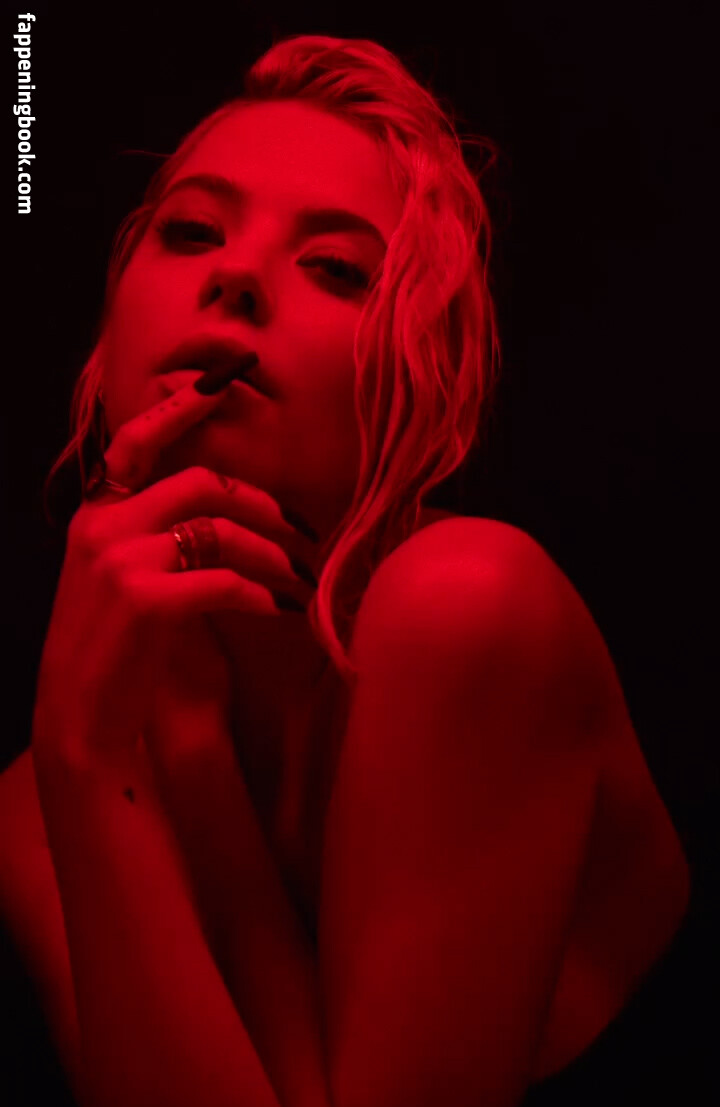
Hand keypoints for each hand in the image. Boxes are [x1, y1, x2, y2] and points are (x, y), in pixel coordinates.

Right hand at [32, 372, 318, 770]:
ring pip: (220, 530)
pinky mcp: (143, 599)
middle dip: (260, 504)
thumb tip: (224, 518)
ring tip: (297, 580)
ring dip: (271, 555)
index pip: (138, 442)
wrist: (79, 715)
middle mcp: (102, 526)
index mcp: (95, 515)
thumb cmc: (114, 652)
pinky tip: (277, 612)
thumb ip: (155, 539)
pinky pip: (224, 582)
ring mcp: (119, 560)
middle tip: (298, 531)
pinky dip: (259, 596)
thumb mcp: (122, 580)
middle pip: (202, 483)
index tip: (224, 381)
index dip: (183, 407)